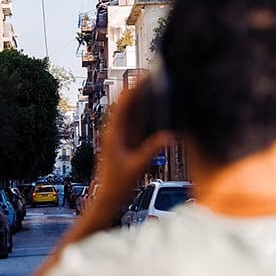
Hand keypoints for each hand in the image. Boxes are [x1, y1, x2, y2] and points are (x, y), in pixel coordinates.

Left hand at [90, 82, 172, 216]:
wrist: (107, 199)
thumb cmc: (117, 185)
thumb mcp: (136, 167)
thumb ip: (151, 150)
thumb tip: (168, 137)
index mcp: (113, 134)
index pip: (123, 105)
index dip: (134, 88)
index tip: (145, 76)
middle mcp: (115, 132)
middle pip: (127, 104)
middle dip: (139, 89)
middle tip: (154, 75)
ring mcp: (120, 137)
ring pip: (131, 112)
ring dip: (142, 99)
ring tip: (156, 85)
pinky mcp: (126, 143)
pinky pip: (136, 123)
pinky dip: (145, 113)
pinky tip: (155, 107)